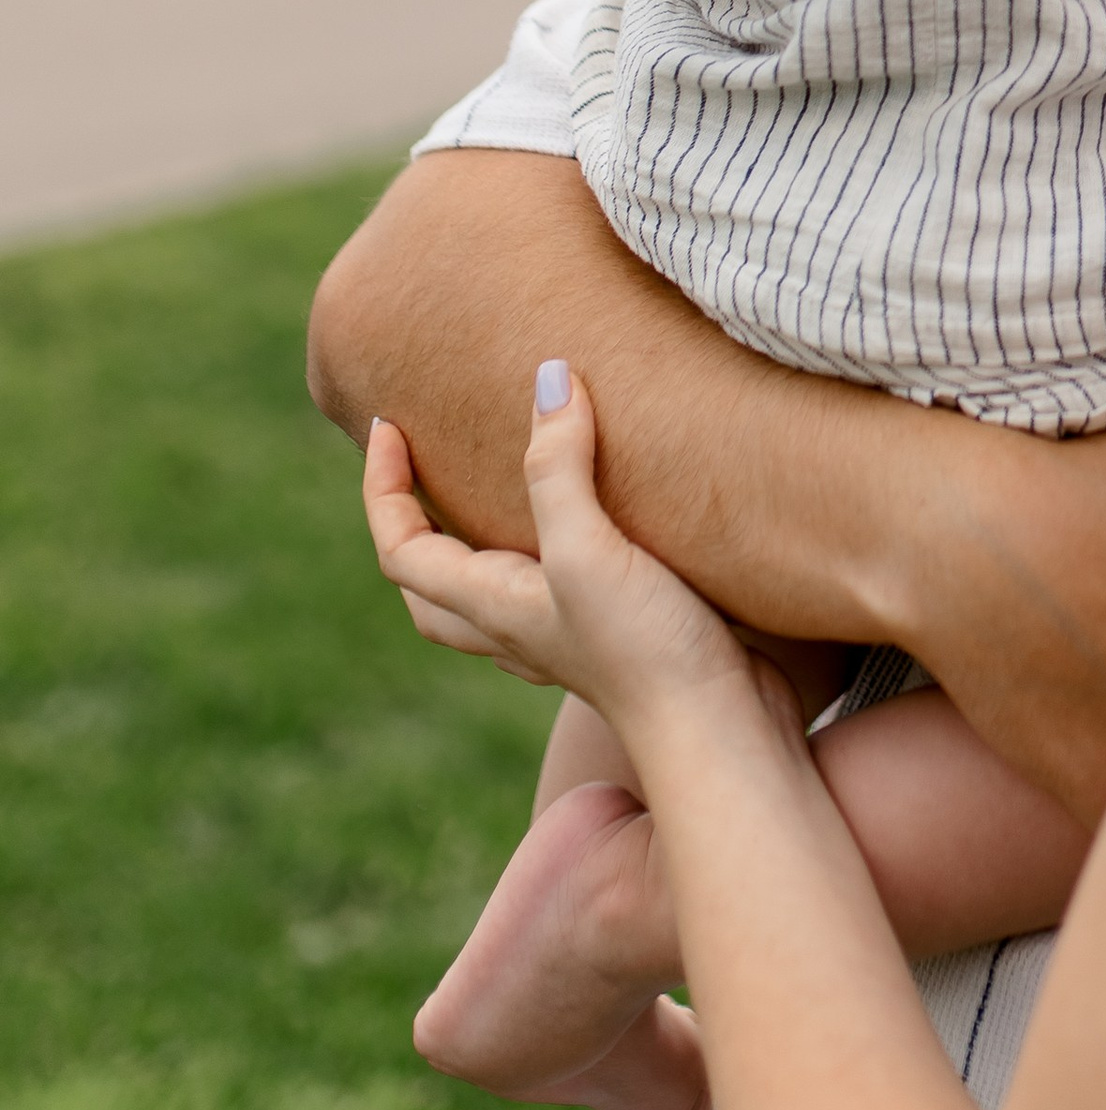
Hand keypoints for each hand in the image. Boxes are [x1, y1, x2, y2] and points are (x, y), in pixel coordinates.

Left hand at [364, 369, 753, 746]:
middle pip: (430, 589)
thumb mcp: (587, 549)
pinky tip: (587, 539)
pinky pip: (554, 599)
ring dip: (474, 550)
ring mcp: (566, 642)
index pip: (401, 548)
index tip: (390, 424)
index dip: (383, 486)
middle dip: (412, 529)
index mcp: (490, 606)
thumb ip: (559, 467)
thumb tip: (549, 378)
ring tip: (497, 494)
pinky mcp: (616, 642)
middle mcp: (516, 628)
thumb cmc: (644, 649)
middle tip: (421, 469)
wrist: (718, 730)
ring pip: (489, 598)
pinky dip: (546, 561)